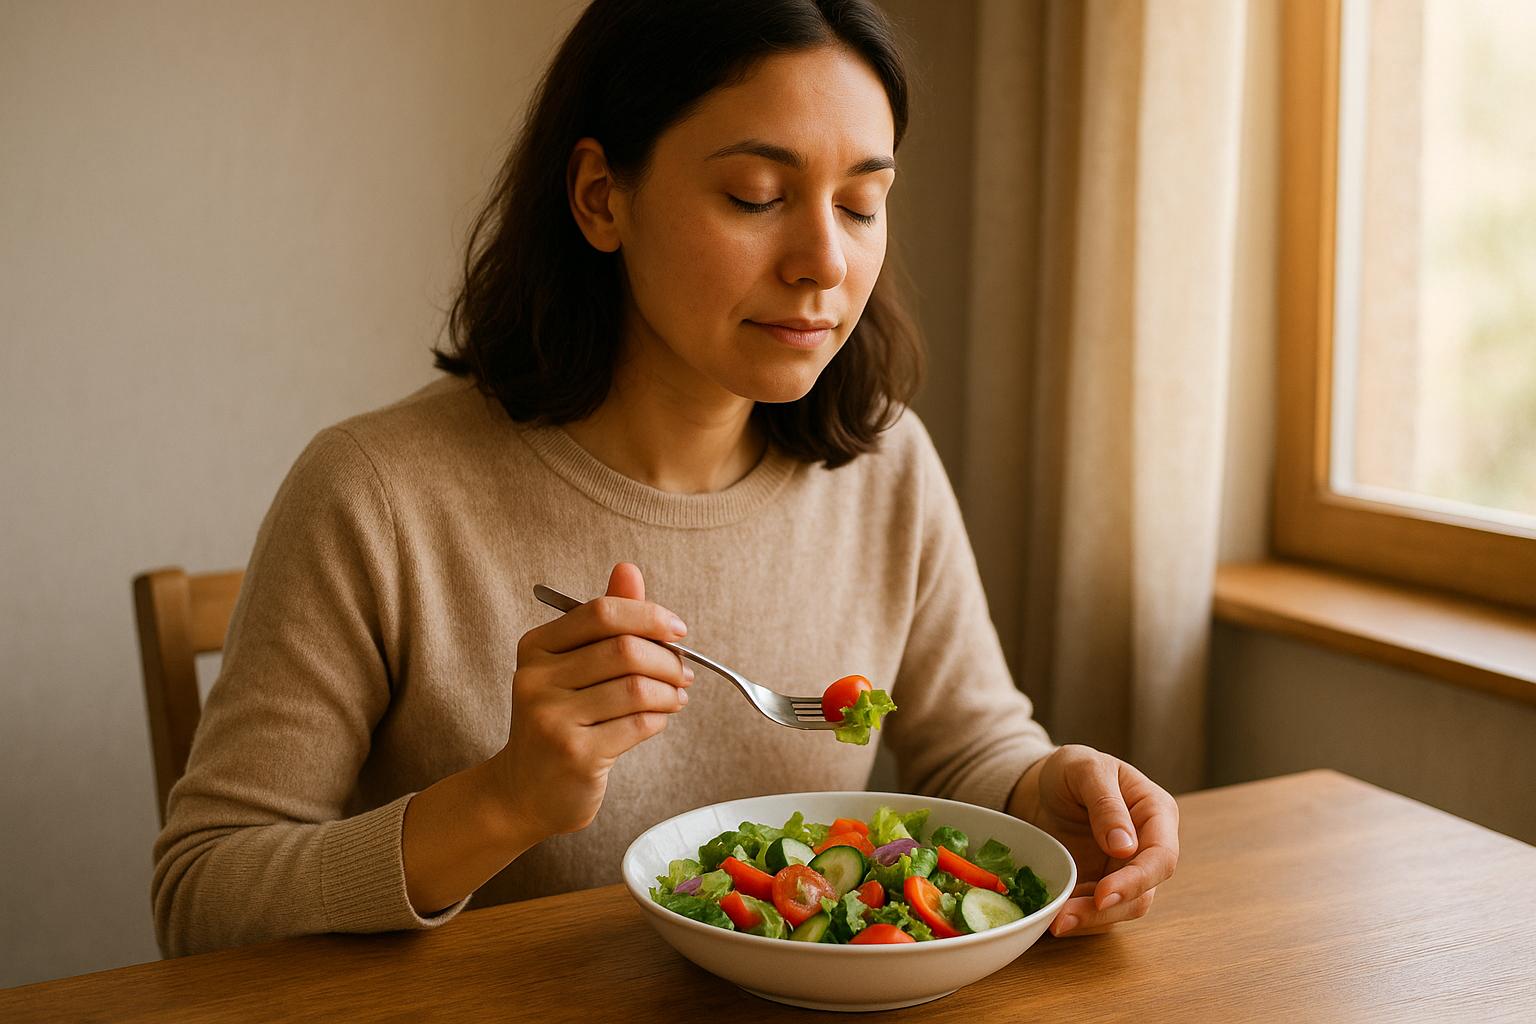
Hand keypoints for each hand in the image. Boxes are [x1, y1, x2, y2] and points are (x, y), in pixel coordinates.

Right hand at [486, 563, 692, 838]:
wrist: (524, 792)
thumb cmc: (559, 719)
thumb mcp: (572, 666)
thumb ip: (604, 621)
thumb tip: (628, 569)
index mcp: (535, 647)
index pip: (601, 612)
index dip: (648, 615)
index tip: (678, 631)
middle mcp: (536, 680)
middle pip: (624, 650)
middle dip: (668, 659)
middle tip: (684, 671)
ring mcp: (552, 719)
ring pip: (636, 689)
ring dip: (669, 691)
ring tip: (676, 697)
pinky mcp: (575, 755)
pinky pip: (638, 724)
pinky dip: (659, 719)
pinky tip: (659, 718)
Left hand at [1011, 744, 1179, 937]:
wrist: (1047, 786)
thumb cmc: (1072, 769)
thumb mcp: (1084, 769)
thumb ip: (1105, 802)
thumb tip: (1126, 848)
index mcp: (1156, 813)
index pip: (1161, 856)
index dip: (1136, 880)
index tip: (1102, 893)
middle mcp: (1148, 848)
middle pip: (1143, 892)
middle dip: (1106, 909)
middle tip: (1066, 918)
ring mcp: (1126, 871)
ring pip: (1121, 909)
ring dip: (1090, 920)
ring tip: (1055, 922)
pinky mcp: (1103, 886)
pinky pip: (1098, 912)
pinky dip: (1078, 919)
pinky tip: (1052, 917)